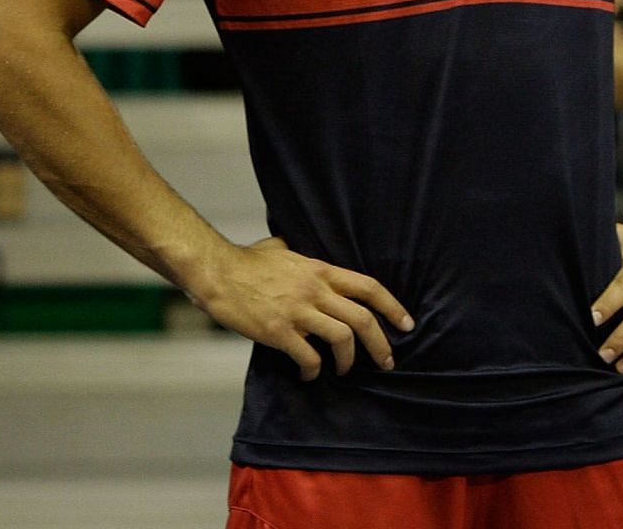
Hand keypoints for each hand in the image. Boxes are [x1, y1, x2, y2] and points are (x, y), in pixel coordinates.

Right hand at [184, 236, 412, 380]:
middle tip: (387, 361)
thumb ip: (302, 254)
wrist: (216, 272)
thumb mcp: (284, 249)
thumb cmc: (247, 260)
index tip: (406, 324)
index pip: (369, 288)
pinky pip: (308, 356)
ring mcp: (298, 311)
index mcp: (322, 271)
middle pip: (363, 319)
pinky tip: (309, 374)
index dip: (393, 307)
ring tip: (344, 370)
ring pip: (342, 339)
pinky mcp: (278, 331)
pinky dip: (313, 370)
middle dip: (381, 344)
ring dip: (348, 360)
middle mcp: (316, 290)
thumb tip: (301, 252)